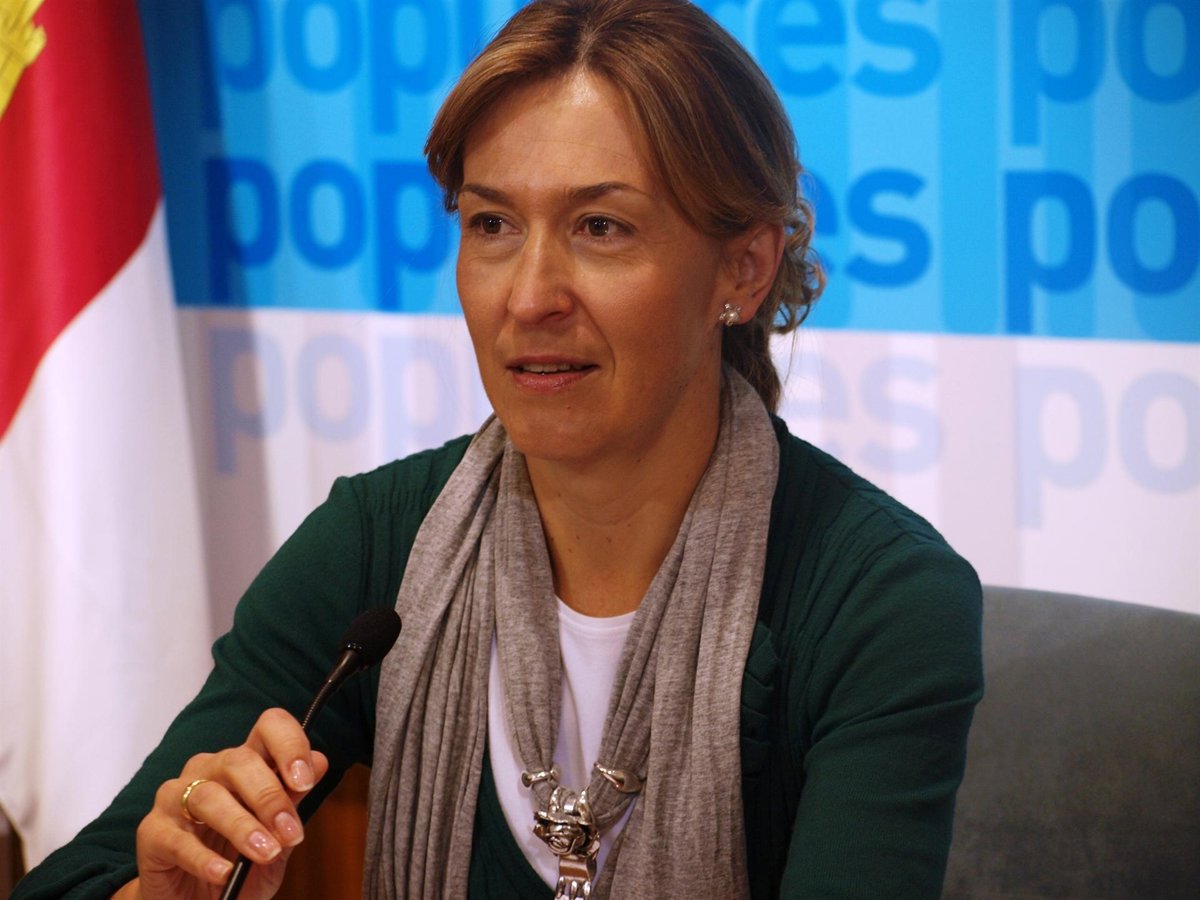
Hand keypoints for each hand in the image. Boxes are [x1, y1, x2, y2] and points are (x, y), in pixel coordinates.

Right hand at [117, 708, 329, 899]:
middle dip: (270, 797)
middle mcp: (210, 770)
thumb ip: (293, 802)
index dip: (290, 745)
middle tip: (290, 833)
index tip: (305, 780)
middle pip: (239, 761)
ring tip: (264, 852)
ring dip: (242, 826)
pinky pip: (177, 838)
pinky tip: (224, 873)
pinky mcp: (152, 831)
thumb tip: (320, 762)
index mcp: (246, 763)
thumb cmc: (239, 865)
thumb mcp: (277, 840)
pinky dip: (204, 858)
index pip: (269, 727)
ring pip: (208, 796)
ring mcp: (177, 797)